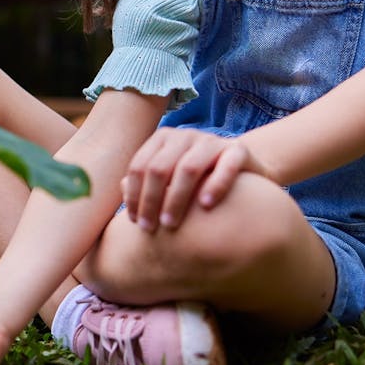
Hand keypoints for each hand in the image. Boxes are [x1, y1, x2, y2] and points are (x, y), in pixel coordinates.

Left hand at [123, 128, 269, 230]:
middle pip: (159, 168)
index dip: (134, 194)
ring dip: (176, 198)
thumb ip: (147, 182)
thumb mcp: (170, 180)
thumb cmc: (198, 181)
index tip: (135, 222)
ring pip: (188, 168)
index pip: (140, 166)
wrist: (244, 175)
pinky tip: (205, 206)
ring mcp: (212, 141)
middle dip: (151, 200)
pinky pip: (226, 166)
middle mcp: (186, 136)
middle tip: (150, 229)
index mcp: (163, 139)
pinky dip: (215, 185)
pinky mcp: (238, 151)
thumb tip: (119, 188)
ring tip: (170, 225)